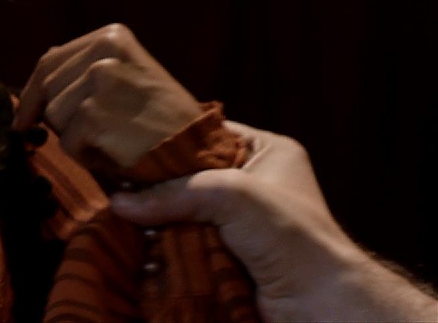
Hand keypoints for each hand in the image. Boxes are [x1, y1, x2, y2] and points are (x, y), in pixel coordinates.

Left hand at [12, 23, 202, 170]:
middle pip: (45, 90)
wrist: (198, 149)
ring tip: (113, 138)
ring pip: (53, 118)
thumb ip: (84, 69)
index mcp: (111, 36)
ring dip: (75, 138)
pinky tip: (117, 151)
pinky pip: (67, 143)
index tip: (24, 119)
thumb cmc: (160, 118)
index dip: (32, 94)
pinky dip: (86, 156)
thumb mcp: (126, 75)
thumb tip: (39, 74)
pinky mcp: (94, 115)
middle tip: (95, 133)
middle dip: (58, 118)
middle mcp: (103, 52)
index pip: (49, 62)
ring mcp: (98, 81)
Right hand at [110, 121, 437, 321]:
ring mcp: (240, 222)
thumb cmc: (289, 235)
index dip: (169, 139)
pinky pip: (186, 242)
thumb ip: (173, 192)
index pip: (206, 134)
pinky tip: (138, 241)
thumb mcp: (230, 194)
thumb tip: (120, 203)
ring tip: (121, 213)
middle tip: (118, 182)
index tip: (129, 143)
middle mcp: (254, 183)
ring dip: (158, 219)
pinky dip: (166, 245)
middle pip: (189, 175)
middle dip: (157, 184)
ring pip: (183, 211)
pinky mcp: (228, 254)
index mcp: (266, 151)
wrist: (319, 303)